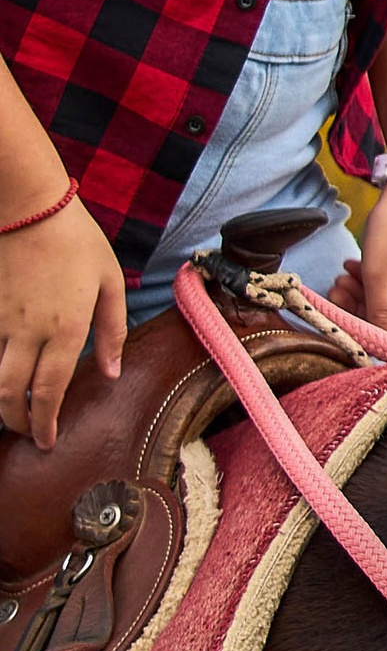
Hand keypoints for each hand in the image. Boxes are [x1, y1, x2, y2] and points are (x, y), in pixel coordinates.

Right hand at [0, 194, 125, 449]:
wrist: (28, 208)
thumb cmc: (76, 242)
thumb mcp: (110, 283)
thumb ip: (111, 330)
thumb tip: (111, 371)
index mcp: (65, 329)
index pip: (51, 390)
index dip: (45, 422)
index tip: (46, 442)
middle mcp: (28, 332)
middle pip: (12, 393)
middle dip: (16, 421)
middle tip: (25, 435)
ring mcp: (0, 322)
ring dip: (1, 400)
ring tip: (13, 414)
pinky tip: (3, 375)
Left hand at [332, 178, 386, 336]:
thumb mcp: (379, 269)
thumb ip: (379, 310)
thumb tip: (379, 349)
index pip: (386, 333)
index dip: (357, 322)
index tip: (337, 299)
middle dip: (359, 302)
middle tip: (338, 279)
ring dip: (368, 287)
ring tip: (350, 266)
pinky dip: (385, 276)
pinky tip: (369, 260)